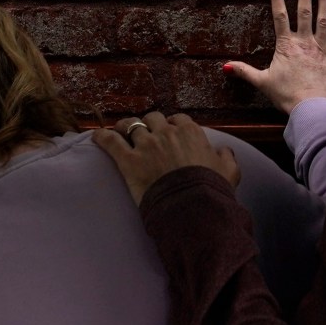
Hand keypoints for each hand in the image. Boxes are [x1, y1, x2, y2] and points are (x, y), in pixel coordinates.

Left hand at [91, 112, 240, 204]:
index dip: (172, 125)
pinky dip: (102, 137)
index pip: (178, 119)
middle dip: (149, 124)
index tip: (169, 132)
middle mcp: (166, 133)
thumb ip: (226, 157)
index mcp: (190, 132)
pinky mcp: (128, 160)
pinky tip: (96, 136)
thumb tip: (224, 150)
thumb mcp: (230, 171)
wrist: (192, 206)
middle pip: (153, 118)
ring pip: (130, 125)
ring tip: (120, 131)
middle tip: (146, 133)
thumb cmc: (211, 189)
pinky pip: (110, 142)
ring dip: (125, 127)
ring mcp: (145, 145)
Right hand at [223, 0, 325, 112]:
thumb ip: (245, 71)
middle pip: (303, 10)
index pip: (279, 16)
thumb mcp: (263, 83)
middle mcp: (303, 41)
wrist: (312, 107)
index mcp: (286, 45)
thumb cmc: (287, 96)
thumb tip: (225, 67)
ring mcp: (320, 46)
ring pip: (322, 17)